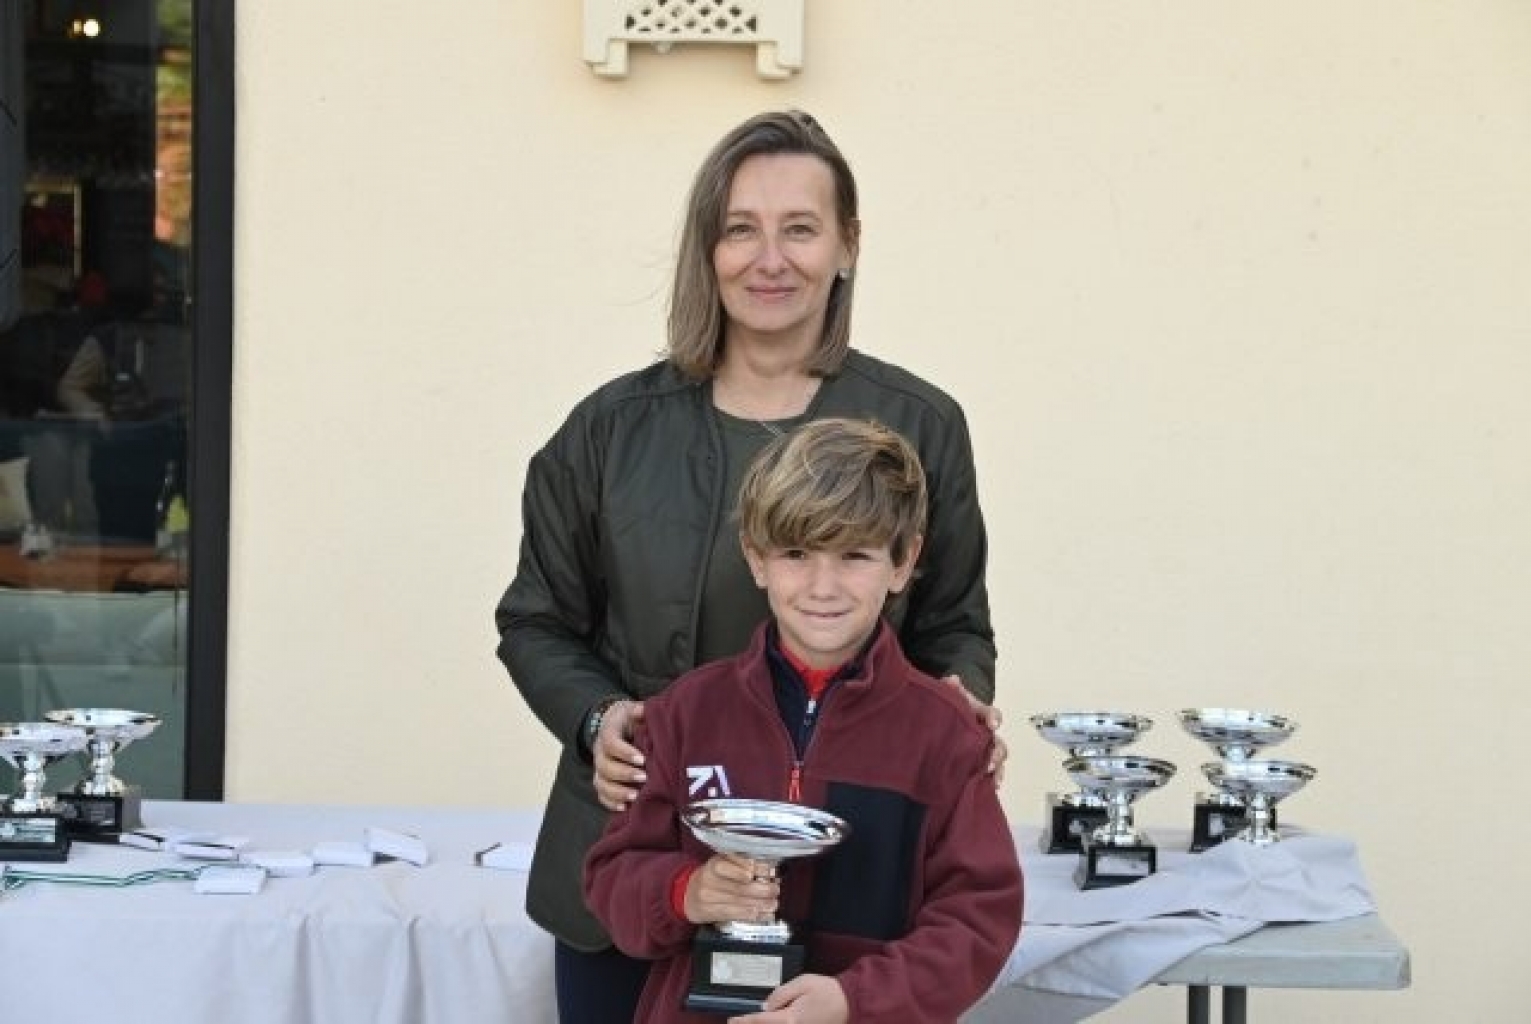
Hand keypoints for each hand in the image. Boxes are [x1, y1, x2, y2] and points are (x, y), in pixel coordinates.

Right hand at [593, 700, 645, 810]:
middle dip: (624, 773)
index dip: (624, 752)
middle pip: (604, 766)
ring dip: (617, 792)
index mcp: (608, 732)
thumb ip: (639, 710)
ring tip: (635, 796)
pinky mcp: (602, 781)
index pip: (610, 742)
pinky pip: (601, 795)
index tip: (642, 759)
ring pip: (601, 783)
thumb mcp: (634, 710)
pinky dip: (610, 803)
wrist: (619, 726)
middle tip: (644, 777)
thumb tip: (641, 710)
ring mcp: (599, 768)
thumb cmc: (631, 719)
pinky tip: (624, 808)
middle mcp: (600, 751)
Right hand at [685, 853, 778, 926]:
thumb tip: (767, 868)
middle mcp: (708, 880)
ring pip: (737, 902)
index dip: (751, 869)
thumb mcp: (723, 863)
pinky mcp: (709, 913)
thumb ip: (742, 864)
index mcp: (714, 863)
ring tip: (773, 905)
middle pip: (738, 887)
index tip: (769, 872)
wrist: (687, 894)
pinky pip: (733, 915)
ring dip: (759, 905)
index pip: (733, 866)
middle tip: (776, 890)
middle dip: (761, 890)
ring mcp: (707, 898)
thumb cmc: (713, 876)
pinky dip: (751, 916)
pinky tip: (763, 915)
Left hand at [729, 973, 847, 1023]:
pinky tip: (769, 1021)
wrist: (850, 1003)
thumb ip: (781, 994)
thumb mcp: (802, 983)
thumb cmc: (826, 990)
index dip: (744, 1021)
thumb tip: (765, 1006)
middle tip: (736, 1023)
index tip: (732, 1021)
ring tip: (750, 1022)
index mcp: (790, 1018)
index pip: (761, 1020)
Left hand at [942, 675, 1006, 786]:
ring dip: (998, 769)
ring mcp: (983, 750)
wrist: (944, 719)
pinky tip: (991, 788)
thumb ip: (951, 688)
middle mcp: (986, 734)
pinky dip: (991, 781)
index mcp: (980, 715)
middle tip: (991, 760)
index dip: (994, 718)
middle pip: (998, 743)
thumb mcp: (950, 695)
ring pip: (997, 760)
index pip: (992, 714)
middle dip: (997, 752)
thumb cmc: (952, 707)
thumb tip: (952, 680)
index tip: (993, 724)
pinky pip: (989, 773)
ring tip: (994, 779)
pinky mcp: (977, 764)